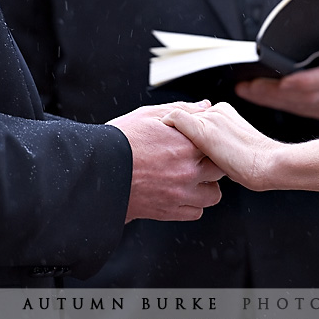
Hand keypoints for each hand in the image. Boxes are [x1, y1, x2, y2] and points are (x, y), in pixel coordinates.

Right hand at [108, 101, 223, 221]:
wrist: (98, 170)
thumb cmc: (120, 141)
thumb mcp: (150, 115)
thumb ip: (182, 110)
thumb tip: (205, 106)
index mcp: (186, 146)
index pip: (217, 145)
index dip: (211, 142)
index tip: (203, 141)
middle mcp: (187, 172)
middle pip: (220, 169)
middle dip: (212, 163)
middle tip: (199, 159)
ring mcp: (180, 194)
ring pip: (213, 195)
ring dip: (207, 186)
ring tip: (192, 178)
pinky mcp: (168, 212)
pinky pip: (196, 212)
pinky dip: (193, 204)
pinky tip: (181, 192)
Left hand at [163, 102, 281, 191]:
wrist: (267, 164)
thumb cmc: (254, 165)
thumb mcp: (234, 151)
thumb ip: (219, 146)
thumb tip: (209, 156)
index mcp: (224, 112)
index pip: (195, 114)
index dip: (182, 128)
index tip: (172, 138)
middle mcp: (215, 111)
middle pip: (185, 113)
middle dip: (173, 127)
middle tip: (161, 141)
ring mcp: (208, 119)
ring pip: (177, 114)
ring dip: (167, 128)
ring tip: (158, 142)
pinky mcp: (202, 129)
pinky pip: (174, 118)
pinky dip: (164, 124)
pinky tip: (159, 137)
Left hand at [234, 29, 318, 120]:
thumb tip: (291, 26)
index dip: (304, 82)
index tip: (283, 81)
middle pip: (306, 96)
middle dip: (273, 92)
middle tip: (247, 85)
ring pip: (302, 107)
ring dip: (271, 100)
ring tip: (247, 90)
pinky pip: (304, 111)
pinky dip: (282, 105)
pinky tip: (263, 98)